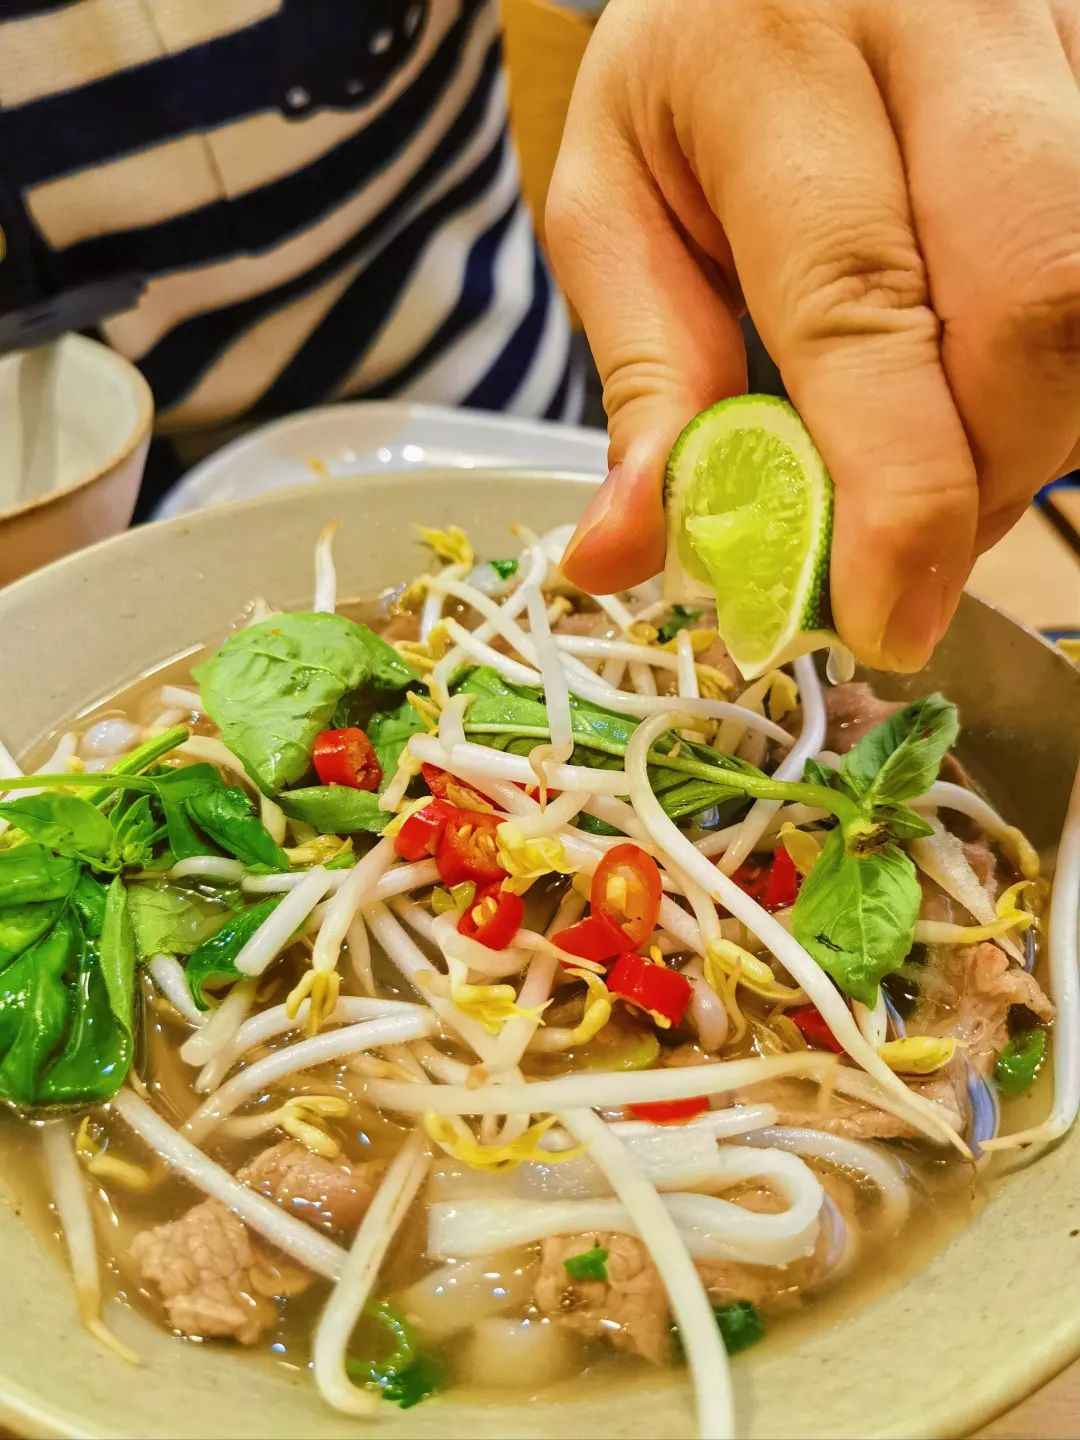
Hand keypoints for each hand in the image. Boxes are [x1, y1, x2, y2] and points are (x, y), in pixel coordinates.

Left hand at [548, 0, 1079, 670]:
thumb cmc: (688, 86)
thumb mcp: (616, 210)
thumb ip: (644, 382)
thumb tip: (620, 556)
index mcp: (780, 61)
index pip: (864, 302)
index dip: (897, 492)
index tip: (888, 618)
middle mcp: (949, 25)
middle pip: (1040, 303)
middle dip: (989, 472)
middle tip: (910, 544)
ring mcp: (1057, 37)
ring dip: (1036, 433)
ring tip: (939, 453)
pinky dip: (1065, 378)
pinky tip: (991, 387)